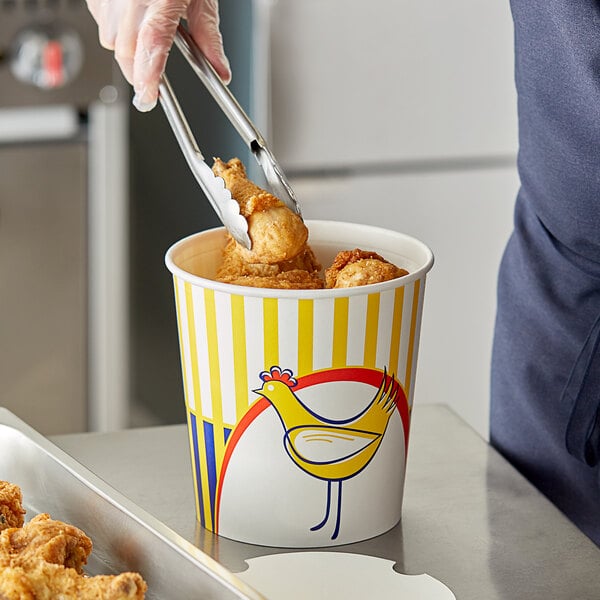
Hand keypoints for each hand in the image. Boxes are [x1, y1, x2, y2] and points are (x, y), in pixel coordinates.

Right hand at [86, 0, 230, 111]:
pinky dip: (116, 29)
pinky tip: (132, 18)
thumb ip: (208, 36)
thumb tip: (220, 71)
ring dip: (128, 50)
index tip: (150, 97)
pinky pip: (101, 22)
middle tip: (153, 83)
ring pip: (111, 40)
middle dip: (138, 72)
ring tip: (146, 34)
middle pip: (126, 51)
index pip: (152, 43)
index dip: (149, 75)